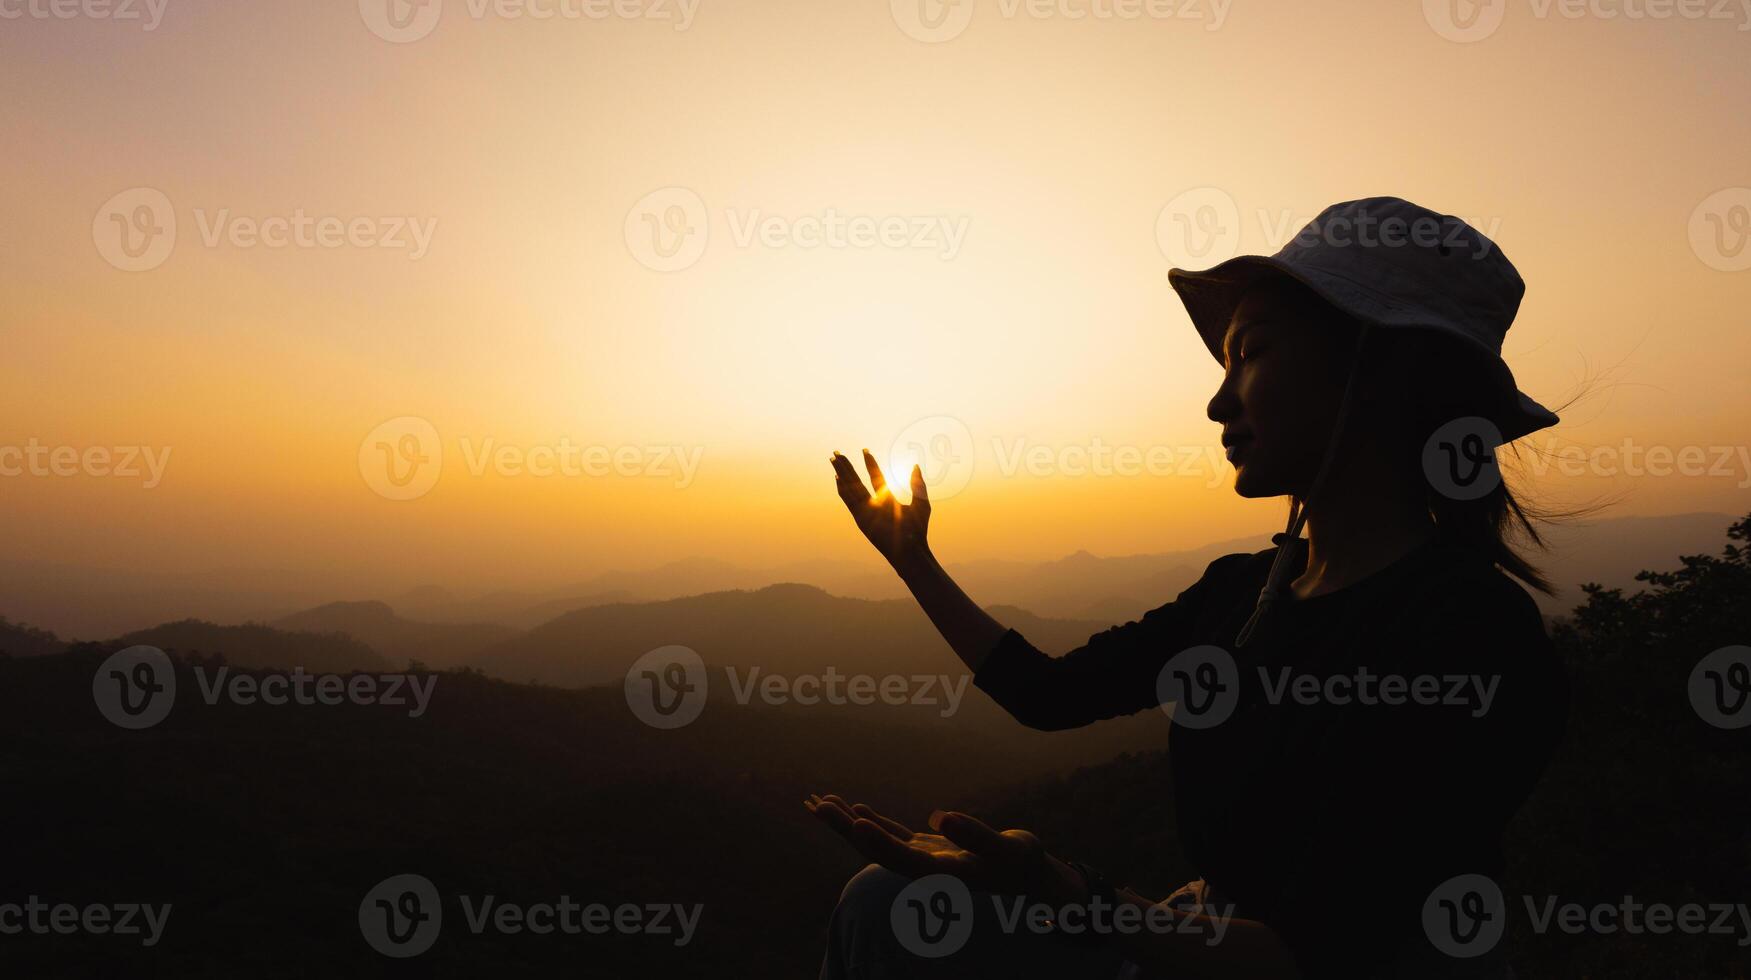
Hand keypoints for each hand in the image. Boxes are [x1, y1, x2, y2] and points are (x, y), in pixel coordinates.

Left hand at [805, 793, 1081, 903]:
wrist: (1030, 879)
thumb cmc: (1023, 864)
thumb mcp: (1007, 848)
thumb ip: (975, 835)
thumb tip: (940, 818)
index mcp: (943, 874)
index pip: (902, 858)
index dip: (878, 841)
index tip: (854, 821)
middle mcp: (925, 870)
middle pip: (877, 849)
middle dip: (845, 828)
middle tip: (816, 805)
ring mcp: (923, 860)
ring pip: (879, 840)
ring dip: (849, 823)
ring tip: (820, 803)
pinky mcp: (928, 850)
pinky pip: (893, 835)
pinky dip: (873, 821)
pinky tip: (855, 809)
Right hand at [830, 450, 930, 569]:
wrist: (911, 549)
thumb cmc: (918, 530)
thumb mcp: (921, 502)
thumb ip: (917, 484)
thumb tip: (915, 466)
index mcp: (887, 499)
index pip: (875, 477)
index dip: (870, 463)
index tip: (865, 450)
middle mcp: (874, 504)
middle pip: (857, 480)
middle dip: (847, 466)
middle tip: (837, 452)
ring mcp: (866, 510)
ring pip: (851, 487)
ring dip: (842, 473)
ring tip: (834, 459)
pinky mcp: (861, 518)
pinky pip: (849, 501)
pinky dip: (843, 490)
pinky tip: (837, 478)